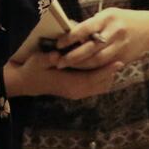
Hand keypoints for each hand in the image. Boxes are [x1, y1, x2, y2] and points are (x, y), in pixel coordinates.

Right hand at [4, 52, 123, 98]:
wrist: (27, 82)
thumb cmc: (33, 69)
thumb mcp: (38, 61)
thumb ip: (48, 59)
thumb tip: (56, 55)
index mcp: (70, 85)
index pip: (94, 78)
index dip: (107, 70)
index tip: (119, 61)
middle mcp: (77, 91)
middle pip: (102, 83)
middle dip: (111, 72)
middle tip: (120, 57)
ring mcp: (78, 93)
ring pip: (101, 86)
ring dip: (108, 75)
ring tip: (114, 61)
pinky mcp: (78, 92)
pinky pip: (96, 87)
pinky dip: (102, 78)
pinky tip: (103, 67)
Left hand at [56, 7, 148, 69]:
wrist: (148, 29)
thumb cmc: (121, 20)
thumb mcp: (107, 15)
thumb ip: (91, 25)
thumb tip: (71, 34)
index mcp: (108, 19)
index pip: (85, 29)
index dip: (70, 38)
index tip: (58, 44)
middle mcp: (115, 32)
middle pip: (90, 48)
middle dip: (73, 57)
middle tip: (59, 62)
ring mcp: (121, 46)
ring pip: (97, 60)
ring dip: (81, 65)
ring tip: (67, 66)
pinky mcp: (124, 57)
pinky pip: (105, 65)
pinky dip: (92, 68)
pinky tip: (82, 69)